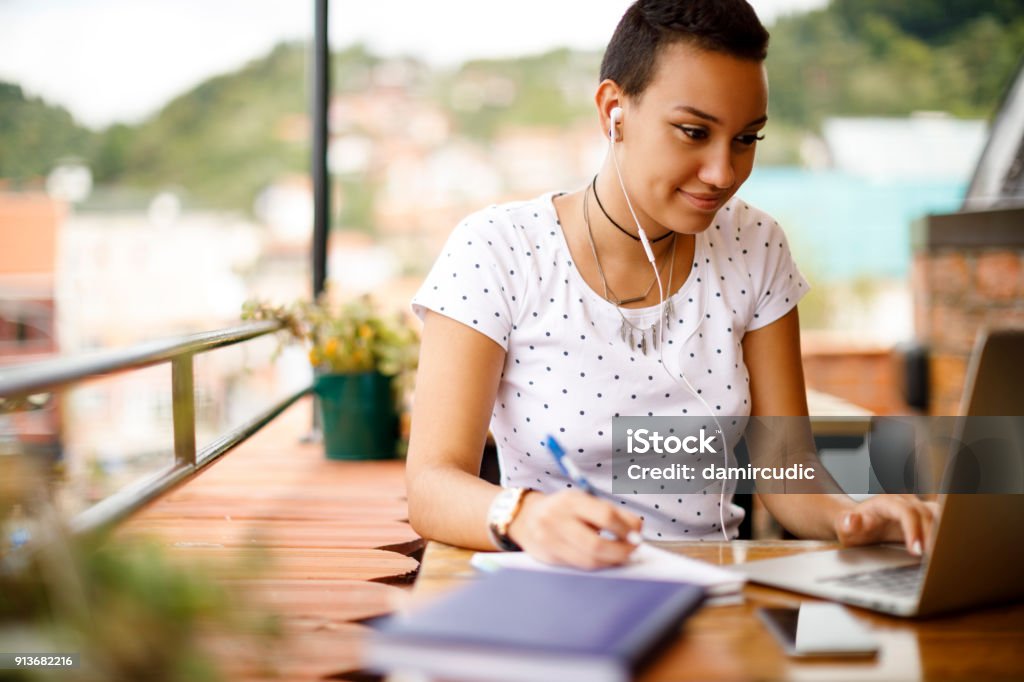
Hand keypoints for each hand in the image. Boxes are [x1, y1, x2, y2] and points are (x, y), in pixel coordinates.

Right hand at [507, 490, 642, 569]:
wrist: (526, 518)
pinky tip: (605, 560)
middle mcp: (557, 519)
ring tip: (621, 556)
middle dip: (621, 551)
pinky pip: (579, 567)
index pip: (605, 516)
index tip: (637, 535)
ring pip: (588, 560)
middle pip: (596, 544)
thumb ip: (611, 512)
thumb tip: (637, 529)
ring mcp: (550, 540)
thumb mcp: (583, 501)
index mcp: (570, 500)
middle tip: (633, 550)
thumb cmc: (563, 509)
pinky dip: (597, 565)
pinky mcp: (548, 557)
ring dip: (611, 561)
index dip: (625, 529)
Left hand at [834, 495, 939, 555]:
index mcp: (886, 502)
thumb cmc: (854, 527)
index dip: (913, 530)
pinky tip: (947, 552)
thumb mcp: (845, 527)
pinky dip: (946, 535)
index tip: (917, 550)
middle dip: (932, 536)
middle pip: (926, 514)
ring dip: (944, 534)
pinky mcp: (925, 517)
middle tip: (935, 559)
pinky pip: (942, 522)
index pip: (906, 511)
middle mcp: (904, 501)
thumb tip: (851, 521)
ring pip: (939, 515)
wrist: (859, 525)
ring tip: (945, 556)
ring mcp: (917, 508)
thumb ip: (847, 523)